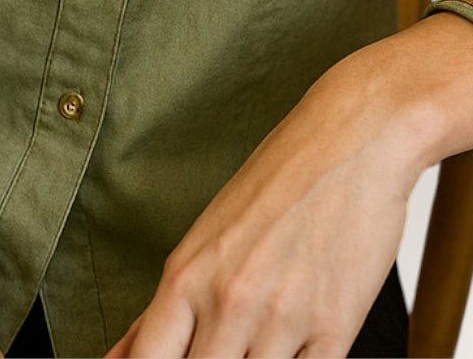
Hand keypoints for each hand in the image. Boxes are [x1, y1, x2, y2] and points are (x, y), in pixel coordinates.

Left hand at [101, 54, 423, 358]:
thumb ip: (163, 309)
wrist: (356, 135)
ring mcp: (282, 317)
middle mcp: (229, 300)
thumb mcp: (207, 236)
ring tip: (265, 339)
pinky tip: (297, 346)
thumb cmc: (280, 178)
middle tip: (228, 346)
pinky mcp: (335, 327)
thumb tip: (117, 358)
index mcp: (187, 276)